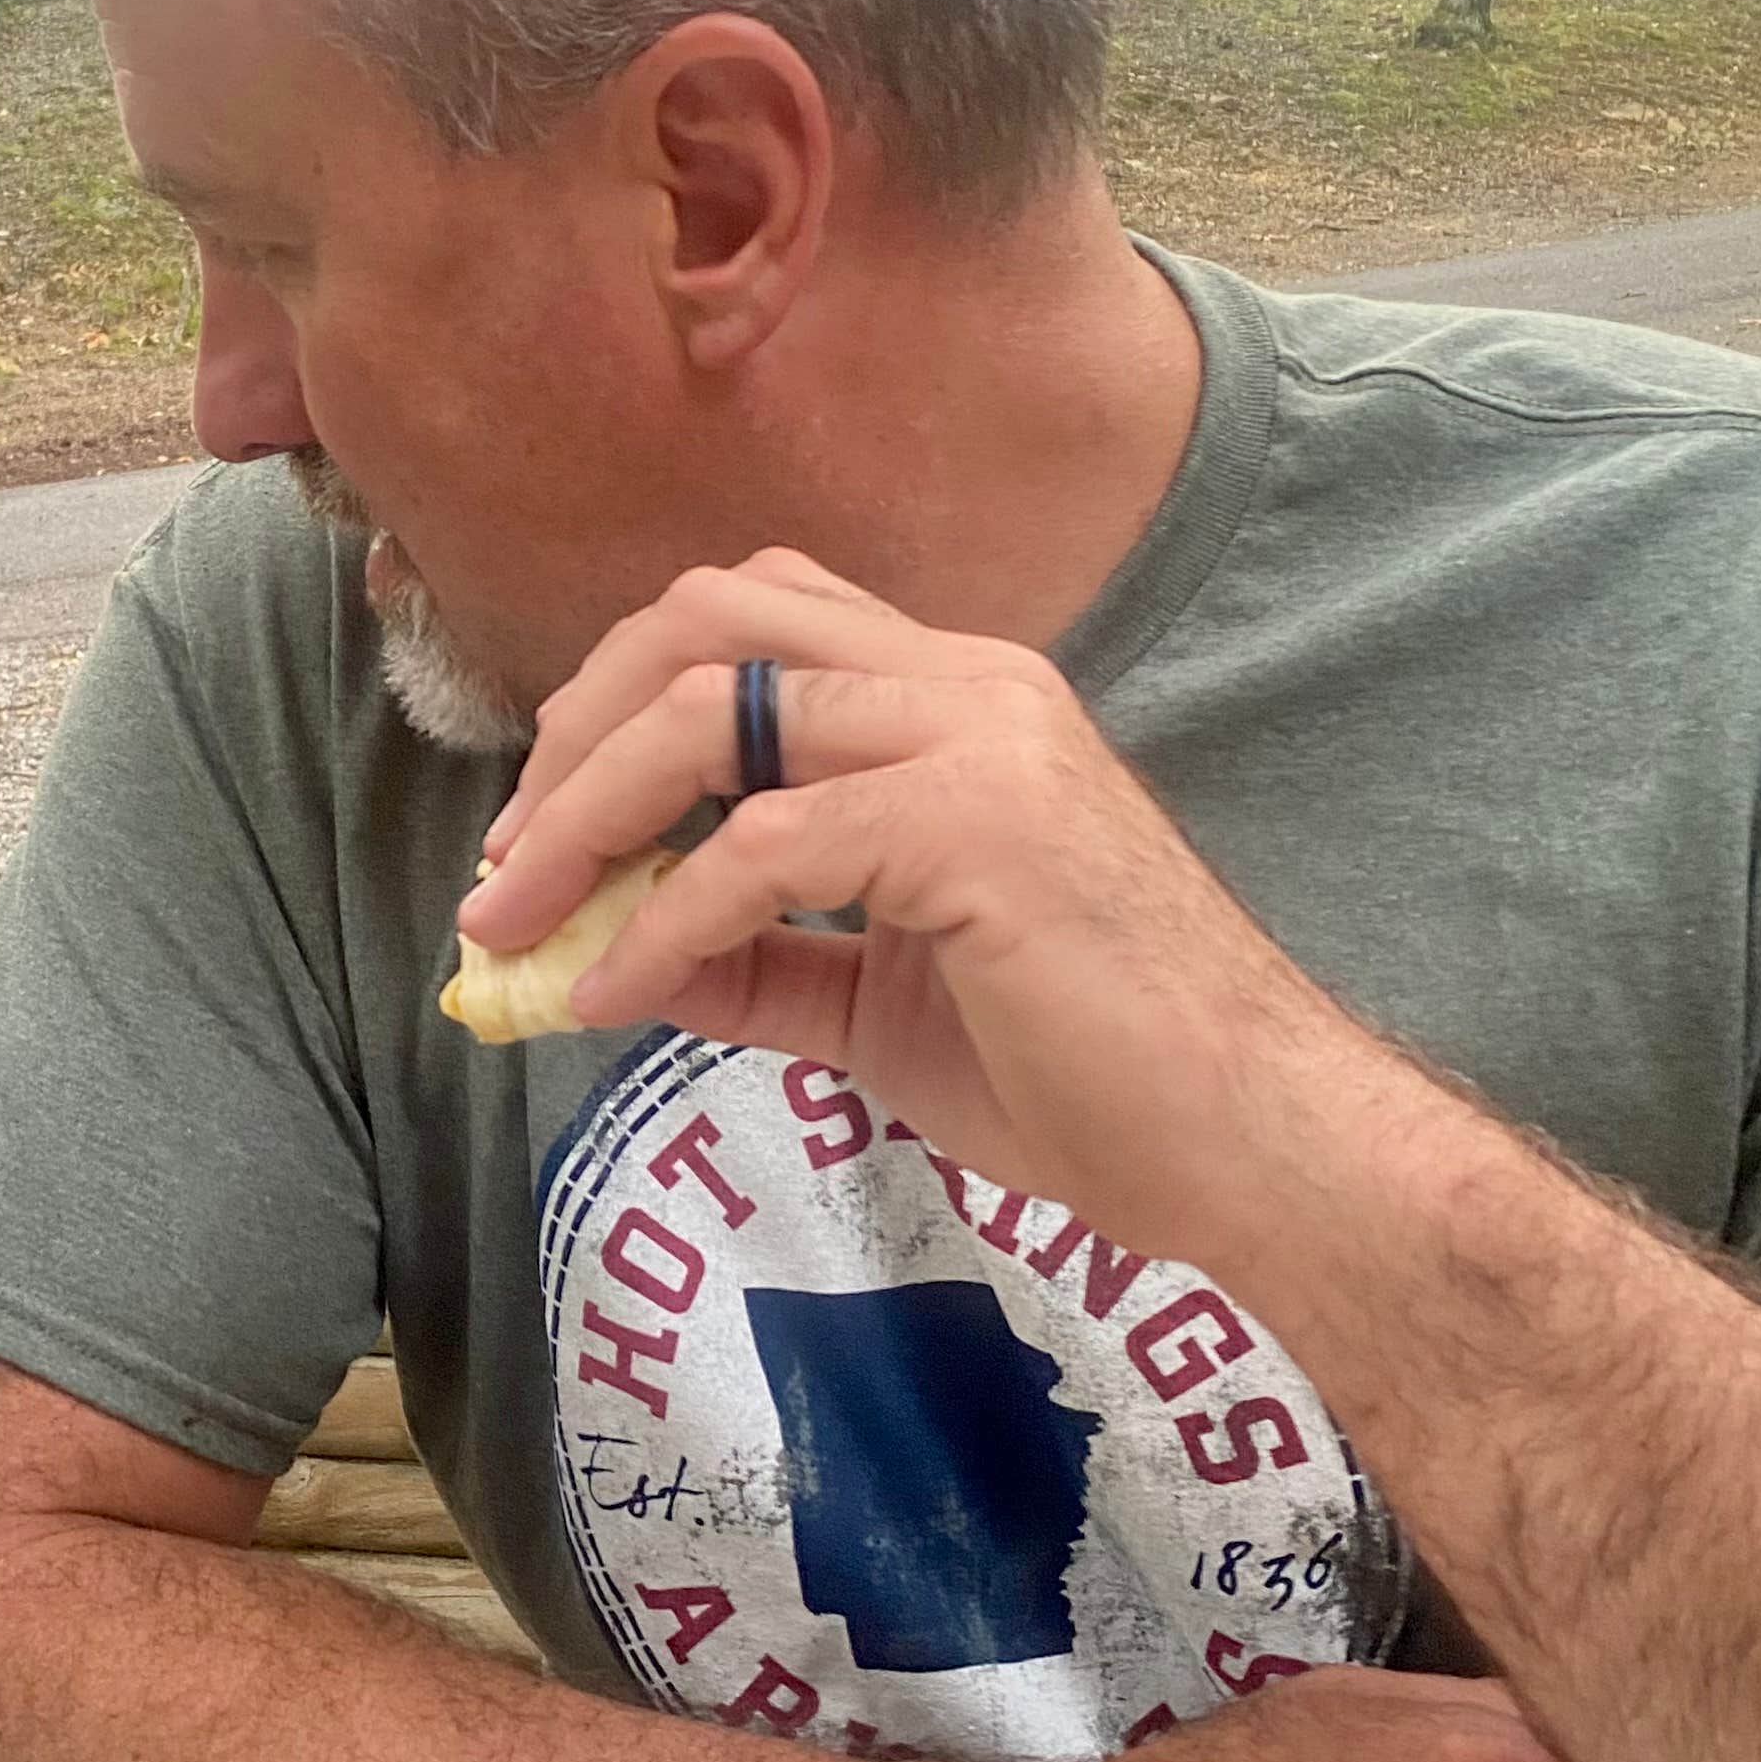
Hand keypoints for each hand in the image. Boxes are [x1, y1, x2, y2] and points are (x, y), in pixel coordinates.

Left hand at [461, 547, 1379, 1277]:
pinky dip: (662, 920)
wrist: (1249, 1145)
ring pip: (718, 703)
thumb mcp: (877, 1004)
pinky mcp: (976, 822)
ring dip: (584, 816)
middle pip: (713, 616)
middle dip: (578, 728)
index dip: (617, 703)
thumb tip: (605, 957)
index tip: (539, 833)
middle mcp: (965, 681)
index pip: (752, 620)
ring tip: (521, 924)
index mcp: (954, 699)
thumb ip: (752, 962)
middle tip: (511, 861)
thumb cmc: (1092, 1075)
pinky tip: (618, 998)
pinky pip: (761, 846)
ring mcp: (977, 736)